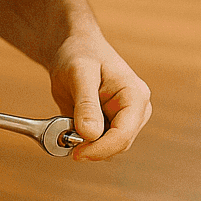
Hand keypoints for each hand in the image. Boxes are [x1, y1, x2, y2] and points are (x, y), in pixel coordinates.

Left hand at [47, 35, 151, 161]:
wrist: (75, 48)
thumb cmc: (80, 53)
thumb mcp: (80, 74)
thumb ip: (86, 104)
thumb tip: (91, 134)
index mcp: (135, 95)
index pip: (124, 134)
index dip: (100, 148)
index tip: (76, 152)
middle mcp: (136, 110)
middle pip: (119, 145)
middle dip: (92, 147)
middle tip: (64, 138)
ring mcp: (125, 119)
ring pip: (109, 148)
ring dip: (87, 145)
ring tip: (66, 125)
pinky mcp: (112, 124)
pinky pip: (100, 143)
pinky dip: (84, 141)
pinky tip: (71, 126)